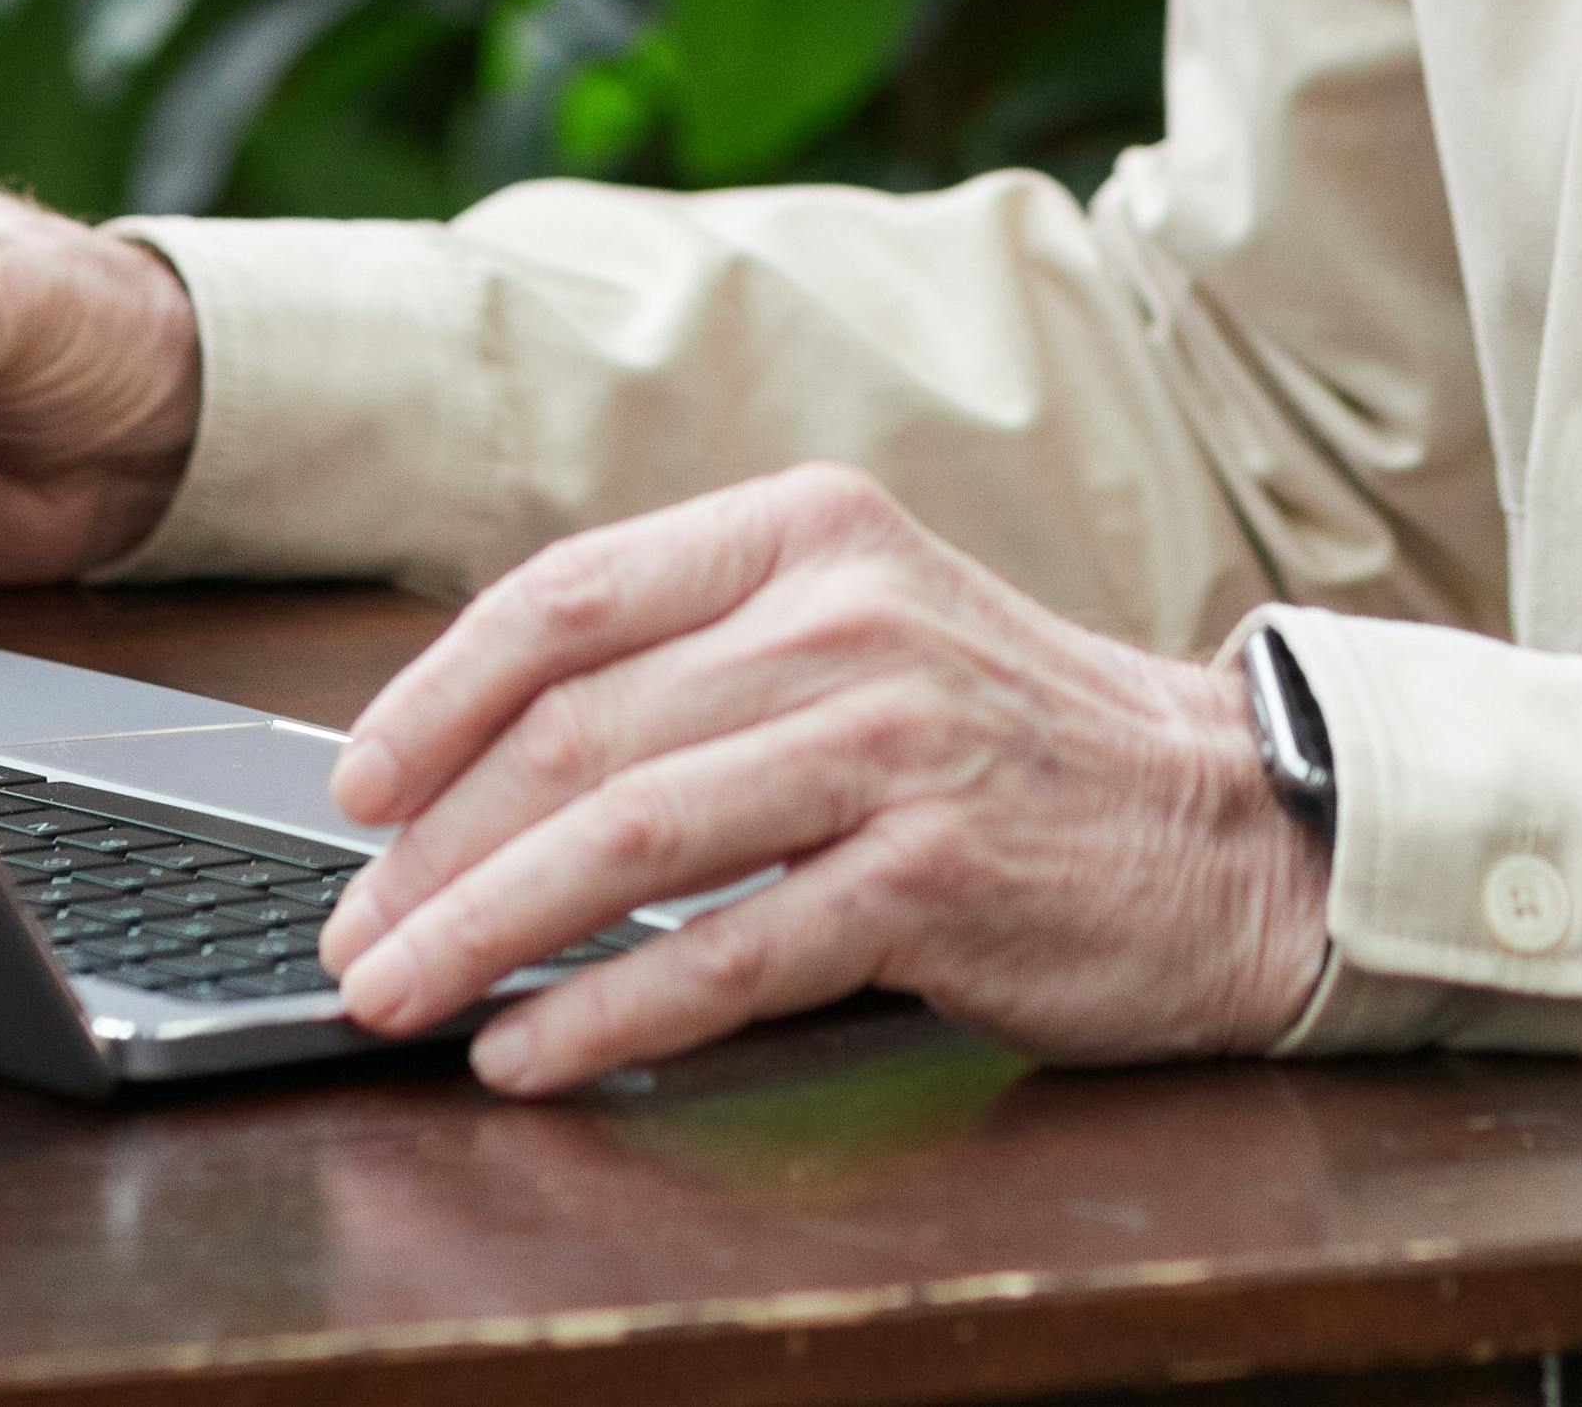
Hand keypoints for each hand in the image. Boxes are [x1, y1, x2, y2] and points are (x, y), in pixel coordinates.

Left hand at [310, 464, 1328, 1093]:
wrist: (1229, 825)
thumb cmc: (1011, 741)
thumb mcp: (864, 632)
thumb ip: (700, 661)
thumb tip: (477, 760)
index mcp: (811, 531)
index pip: (569, 594)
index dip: (435, 695)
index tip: (354, 786)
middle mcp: (850, 617)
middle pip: (578, 730)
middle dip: (433, 848)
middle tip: (352, 931)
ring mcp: (898, 743)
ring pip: (631, 839)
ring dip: (483, 932)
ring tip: (397, 997)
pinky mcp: (939, 873)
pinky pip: (731, 953)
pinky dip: (607, 1010)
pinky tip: (531, 1050)